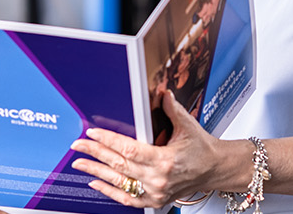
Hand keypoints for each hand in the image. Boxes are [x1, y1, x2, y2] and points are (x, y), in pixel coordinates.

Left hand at [69, 92, 226, 207]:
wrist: (215, 169)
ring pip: (118, 182)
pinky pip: (127, 199)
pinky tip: (96, 183)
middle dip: (95, 153)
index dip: (108, 140)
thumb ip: (172, 109)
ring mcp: (155, 192)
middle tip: (77, 145)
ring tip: (79, 163)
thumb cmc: (203, 150)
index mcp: (165, 160)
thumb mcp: (188, 126)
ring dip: (96, 172)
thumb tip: (161, 92)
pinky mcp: (154, 200)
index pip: (128, 149)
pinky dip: (109, 192)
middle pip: (118, 165)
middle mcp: (158, 179)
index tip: (92, 133)